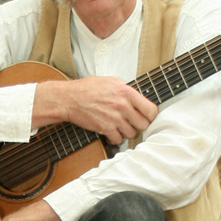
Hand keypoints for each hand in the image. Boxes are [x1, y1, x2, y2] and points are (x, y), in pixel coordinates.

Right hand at [34, 77, 157, 144]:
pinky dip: (115, 138)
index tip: (146, 116)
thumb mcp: (111, 81)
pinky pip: (118, 139)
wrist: (69, 99)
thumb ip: (126, 89)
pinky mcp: (105, 128)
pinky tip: (110, 131)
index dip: (150, 115)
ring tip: (119, 126)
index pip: (151, 110)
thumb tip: (138, 97)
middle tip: (132, 122)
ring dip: (126, 132)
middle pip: (143, 124)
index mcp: (127, 92)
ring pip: (131, 133)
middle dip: (138, 125)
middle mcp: (122, 106)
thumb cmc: (88, 88)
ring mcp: (114, 118)